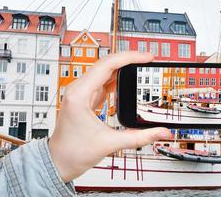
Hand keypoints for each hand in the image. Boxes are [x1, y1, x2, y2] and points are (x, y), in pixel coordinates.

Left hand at [48, 52, 171, 182]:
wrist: (59, 162)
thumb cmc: (74, 152)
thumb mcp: (111, 143)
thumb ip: (140, 137)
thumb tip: (161, 132)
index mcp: (80, 95)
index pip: (107, 65)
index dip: (129, 58)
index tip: (147, 58)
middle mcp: (78, 90)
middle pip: (106, 64)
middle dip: (128, 59)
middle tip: (148, 60)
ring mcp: (81, 93)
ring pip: (104, 72)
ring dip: (122, 68)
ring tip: (140, 66)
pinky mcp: (85, 98)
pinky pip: (102, 82)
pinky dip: (116, 79)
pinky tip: (127, 80)